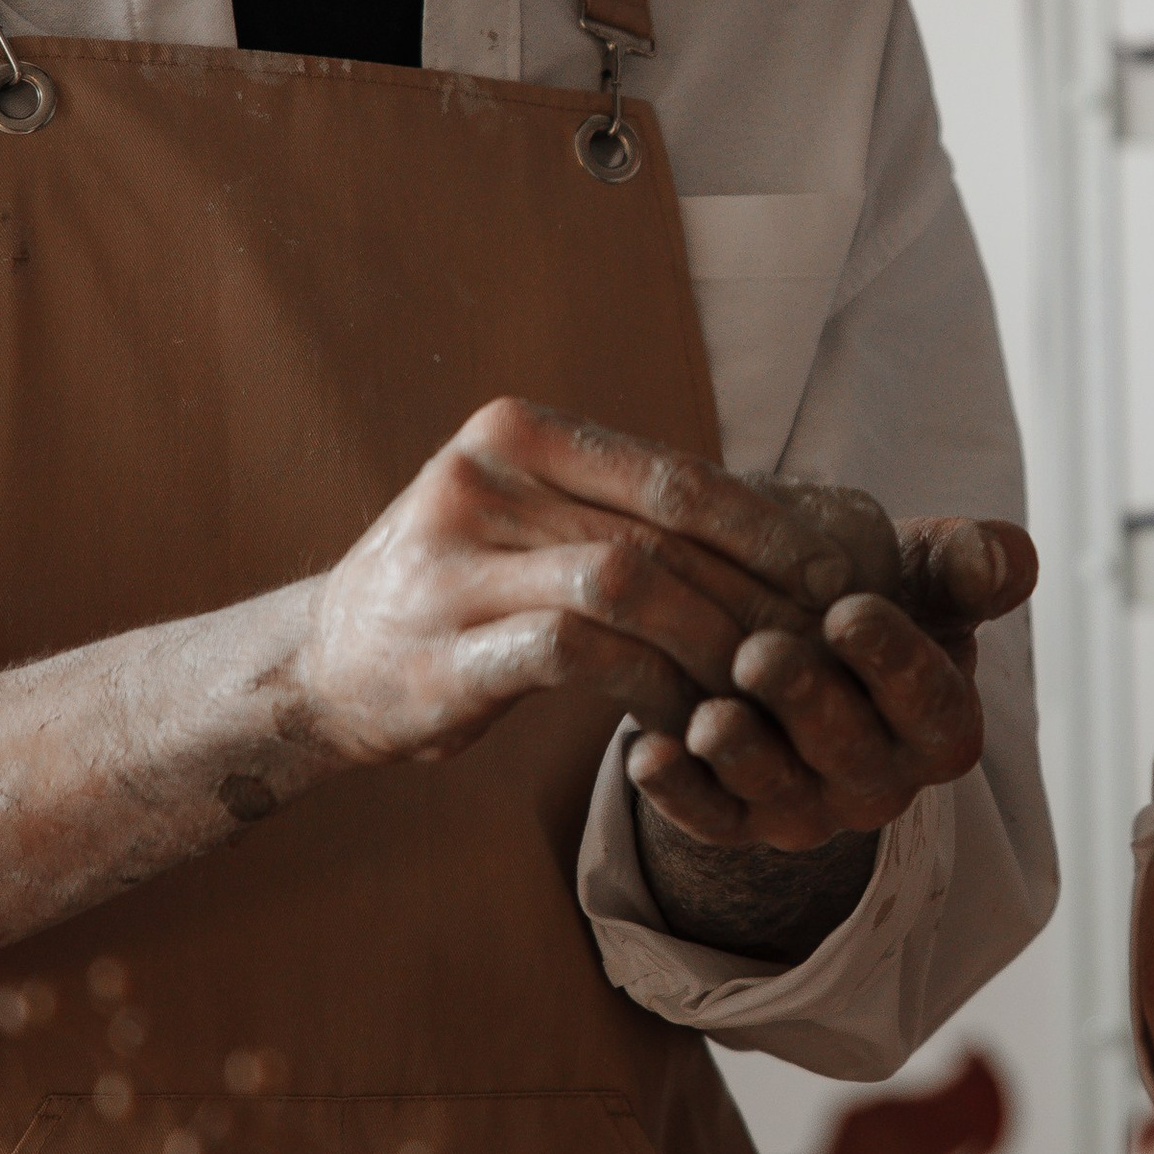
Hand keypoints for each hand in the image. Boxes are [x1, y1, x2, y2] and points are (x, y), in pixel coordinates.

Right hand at [292, 398, 856, 767]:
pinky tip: (684, 720)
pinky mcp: (439, 652)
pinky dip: (648, 687)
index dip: (766, 529)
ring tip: (759, 686)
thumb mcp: (534, 518)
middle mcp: (480, 479)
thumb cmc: (464, 590)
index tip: (832, 575)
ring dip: (710, 640)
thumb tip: (782, 523)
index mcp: (518, 433)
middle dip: (754, 592)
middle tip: (817, 643)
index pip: (673, 475)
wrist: (322, 666)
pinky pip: (578, 657)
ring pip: (629, 585)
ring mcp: (452, 565)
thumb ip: (625, 509)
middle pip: (661, 534)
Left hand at [627, 513, 1039, 851]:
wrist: (797, 641)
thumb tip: (1002, 559)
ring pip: (776, 793)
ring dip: (741, 756)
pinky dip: (678, 795)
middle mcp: (880, 781)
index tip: (849, 611)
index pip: (932, 703)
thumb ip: (965, 562)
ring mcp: (806, 808)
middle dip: (805, 704)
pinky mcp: (736, 820)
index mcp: (941, 726)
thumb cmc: (872, 598)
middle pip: (850, 752)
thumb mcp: (922, 573)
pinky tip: (646, 754)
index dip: (894, 662)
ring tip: (708, 716)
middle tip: (760, 653)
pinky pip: (708, 821)